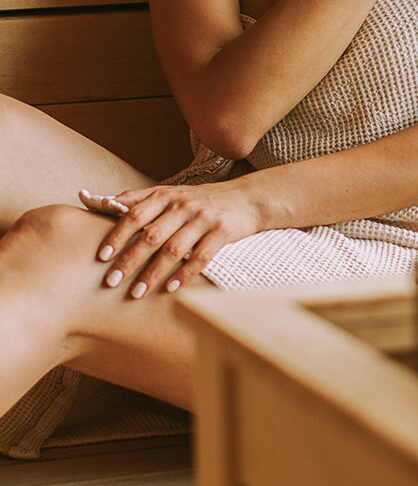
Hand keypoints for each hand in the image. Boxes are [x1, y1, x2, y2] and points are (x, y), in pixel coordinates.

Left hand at [94, 182, 259, 297]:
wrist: (248, 198)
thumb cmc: (203, 199)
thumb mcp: (173, 193)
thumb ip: (142, 199)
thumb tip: (106, 204)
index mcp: (167, 196)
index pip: (135, 215)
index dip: (117, 235)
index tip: (101, 257)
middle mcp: (184, 205)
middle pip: (151, 235)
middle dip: (129, 261)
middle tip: (110, 282)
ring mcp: (204, 218)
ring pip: (173, 249)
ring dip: (153, 273)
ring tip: (136, 293)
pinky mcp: (222, 231)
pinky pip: (201, 257)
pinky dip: (185, 274)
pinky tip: (171, 289)